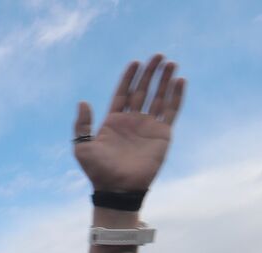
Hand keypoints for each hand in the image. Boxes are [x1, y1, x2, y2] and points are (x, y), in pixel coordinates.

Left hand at [73, 56, 183, 192]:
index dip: (129, 78)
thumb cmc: (98, 170)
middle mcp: (132, 121)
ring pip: (159, 97)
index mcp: (113, 121)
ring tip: (171, 63)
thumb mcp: (82, 147)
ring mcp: (148, 126)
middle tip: (158, 56)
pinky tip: (180, 81)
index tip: (135, 62)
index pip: (123, 93)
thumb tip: (82, 102)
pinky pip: (172, 111)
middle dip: (150, 73)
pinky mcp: (162, 134)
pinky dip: (177, 96)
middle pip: (142, 91)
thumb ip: (82, 124)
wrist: (117, 188)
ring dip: (165, 80)